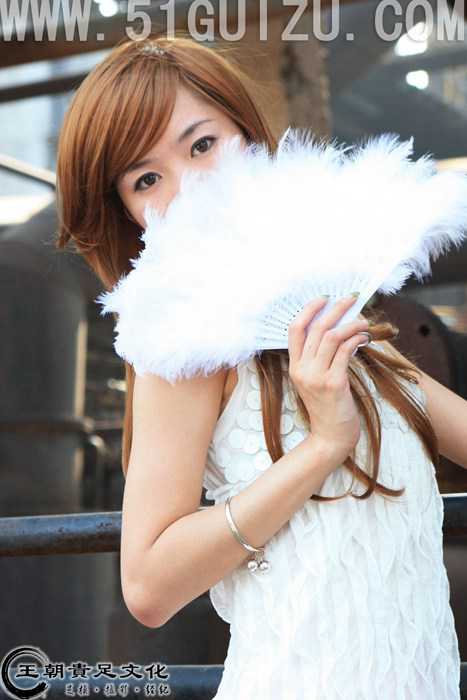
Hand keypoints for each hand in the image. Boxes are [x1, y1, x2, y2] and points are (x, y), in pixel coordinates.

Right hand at [287, 296, 369, 462]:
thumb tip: (336, 329)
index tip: (324, 298)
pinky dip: (357, 339)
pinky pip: (345, 351)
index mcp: (294, 367)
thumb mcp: (314, 381)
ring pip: (332, 337)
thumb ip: (318, 359)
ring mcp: (317, 377)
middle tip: (350, 299)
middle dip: (335, 309)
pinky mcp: (334, 384)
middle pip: (316, 328)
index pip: (295, 330)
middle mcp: (302, 370)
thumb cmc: (328, 407)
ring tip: (363, 322)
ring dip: (351, 324)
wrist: (331, 436)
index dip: (309, 310)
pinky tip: (365, 338)